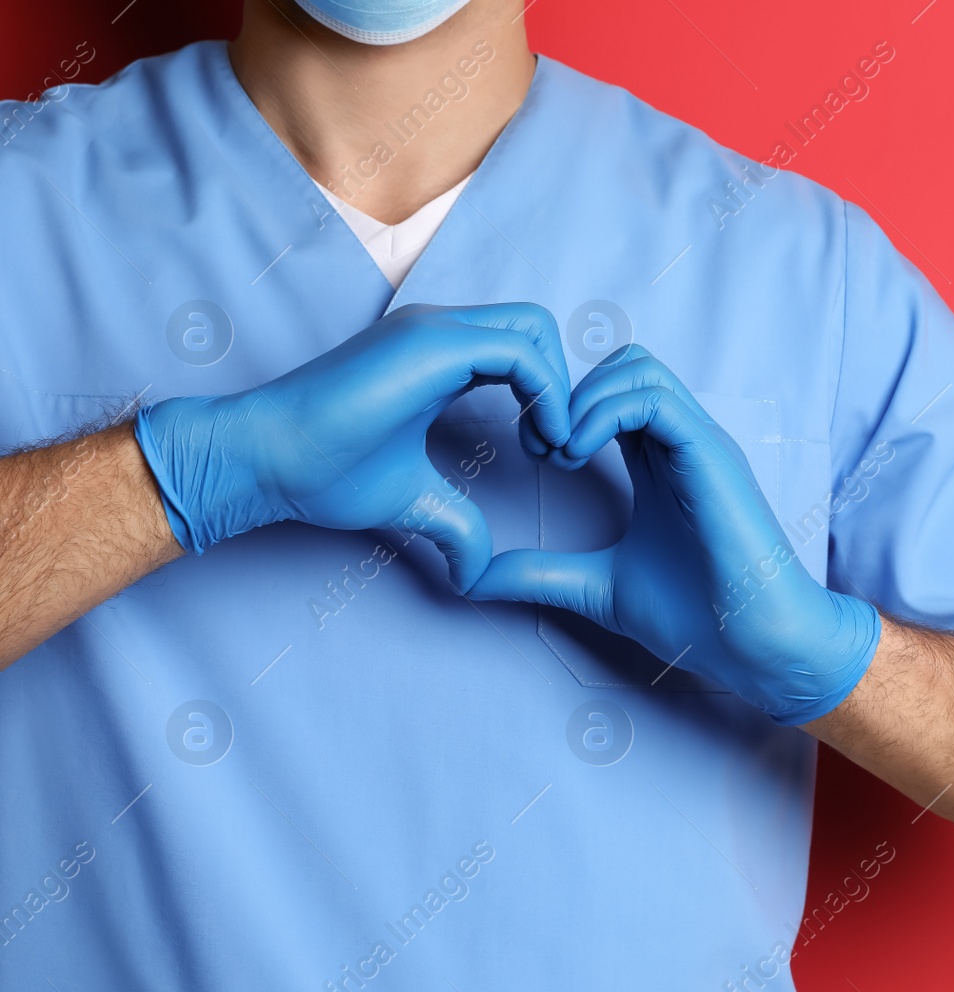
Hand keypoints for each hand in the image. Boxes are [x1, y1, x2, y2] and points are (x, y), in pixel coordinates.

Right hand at [134, 303, 570, 590]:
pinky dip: (547, 393)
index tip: (545, 454)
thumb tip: (478, 575)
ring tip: (551, 449)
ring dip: (560, 390)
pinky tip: (540, 443)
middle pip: (537, 328)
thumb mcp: (412, 500)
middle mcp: (439, 330)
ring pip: (535, 330)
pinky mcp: (429, 344)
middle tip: (556, 449)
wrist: (264, 460)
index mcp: (437, 355)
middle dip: (564, 385)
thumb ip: (456, 525)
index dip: (549, 396)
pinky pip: (519, 351)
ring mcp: (433, 330)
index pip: (521, 348)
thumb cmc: (321, 472)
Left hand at [467, 347, 880, 724]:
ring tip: (560, 452)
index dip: (563, 408)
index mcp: (659, 463)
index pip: (611, 395)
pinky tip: (578, 456)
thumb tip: (475, 577)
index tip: (535, 454)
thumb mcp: (598, 588)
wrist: (756, 644)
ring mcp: (698, 442)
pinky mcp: (709, 453)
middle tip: (542, 446)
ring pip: (636, 367)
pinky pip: (653, 397)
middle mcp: (681, 442)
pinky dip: (604, 413)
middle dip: (568, 392)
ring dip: (583, 399)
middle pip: (621, 365)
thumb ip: (542, 573)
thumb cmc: (698, 617)